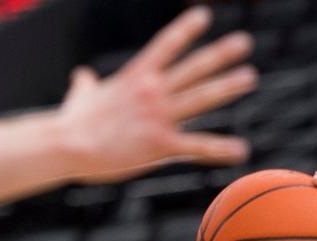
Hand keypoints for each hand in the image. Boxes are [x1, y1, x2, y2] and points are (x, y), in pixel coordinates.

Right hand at [58, 7, 255, 182]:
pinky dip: (221, 148)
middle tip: (244, 42)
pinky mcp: (160, 144)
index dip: (185, 29)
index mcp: (135, 77)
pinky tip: (242, 150)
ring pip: (201, 97)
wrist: (66, 144)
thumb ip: (86, 85)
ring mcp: (158, 116)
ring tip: (250, 77)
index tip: (204, 14)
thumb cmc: (70, 124)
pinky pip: (197, 146)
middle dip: (220, 54)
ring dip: (228, 86)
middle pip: (193, 67)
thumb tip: (81, 76)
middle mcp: (152, 91)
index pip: (165, 45)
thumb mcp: (80, 97)